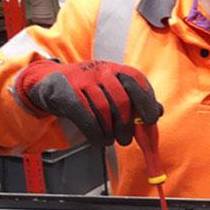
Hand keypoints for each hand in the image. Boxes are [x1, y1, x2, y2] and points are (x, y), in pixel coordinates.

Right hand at [13, 59, 162, 145]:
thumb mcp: (112, 88)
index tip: (151, 120)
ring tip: (112, 140)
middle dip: (127, 124)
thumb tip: (158, 112)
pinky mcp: (66, 93)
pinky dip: (96, 133)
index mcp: (116, 69)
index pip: (137, 82)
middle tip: (127, 139)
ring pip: (104, 110)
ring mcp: (82, 80)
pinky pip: (86, 117)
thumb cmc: (89, 89)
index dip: (147, 102)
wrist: (50, 82)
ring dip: (111, 131)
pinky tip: (100, 139)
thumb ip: (136, 99)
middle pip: (121, 100)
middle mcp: (101, 71)